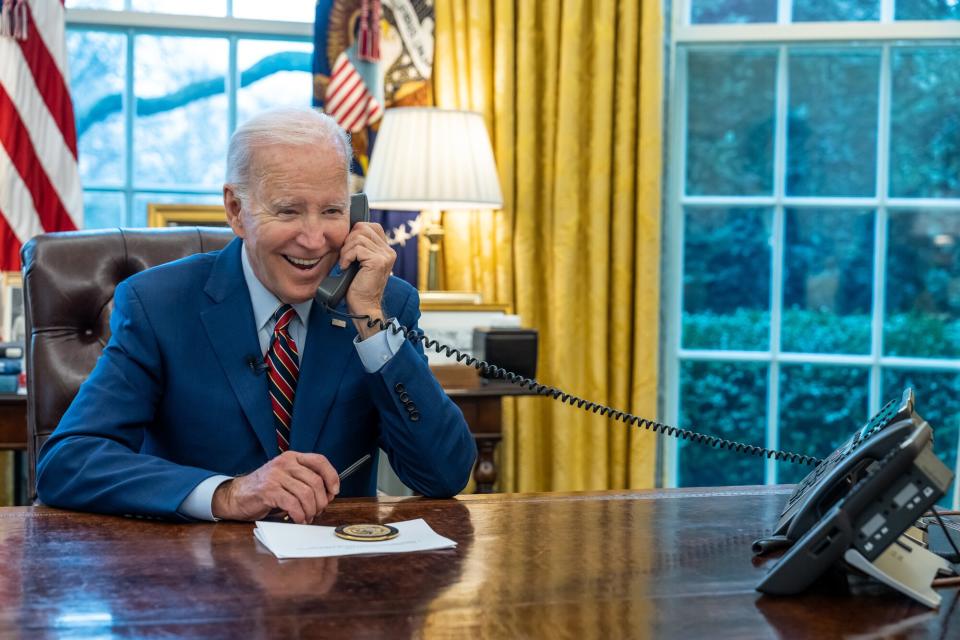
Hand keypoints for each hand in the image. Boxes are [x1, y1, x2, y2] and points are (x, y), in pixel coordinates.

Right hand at [212, 452, 339, 523]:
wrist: (236, 496)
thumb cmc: (265, 489)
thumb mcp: (287, 478)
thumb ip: (305, 481)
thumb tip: (328, 494)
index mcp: (292, 457)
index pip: (320, 460)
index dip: (332, 476)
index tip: (334, 491)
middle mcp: (285, 463)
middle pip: (316, 481)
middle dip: (321, 500)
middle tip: (318, 511)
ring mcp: (276, 476)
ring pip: (306, 494)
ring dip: (311, 510)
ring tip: (307, 517)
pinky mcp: (268, 491)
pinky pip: (293, 504)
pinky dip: (300, 515)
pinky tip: (298, 519)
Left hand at [338, 222, 395, 338]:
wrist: (364, 306)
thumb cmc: (358, 286)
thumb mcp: (361, 262)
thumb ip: (361, 247)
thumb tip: (348, 231)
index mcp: (386, 250)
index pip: (371, 226)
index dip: (356, 232)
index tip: (348, 247)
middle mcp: (388, 251)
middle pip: (362, 228)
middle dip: (348, 241)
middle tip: (345, 256)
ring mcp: (385, 256)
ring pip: (358, 238)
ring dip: (346, 251)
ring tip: (345, 263)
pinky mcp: (378, 261)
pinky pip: (357, 248)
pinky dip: (347, 257)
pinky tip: (346, 267)